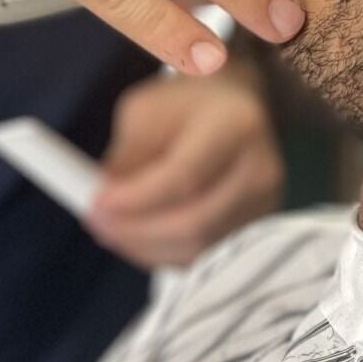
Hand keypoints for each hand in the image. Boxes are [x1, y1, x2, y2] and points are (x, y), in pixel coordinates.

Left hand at [85, 69, 284, 268]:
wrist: (235, 106)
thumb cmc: (186, 104)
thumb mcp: (145, 111)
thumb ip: (126, 157)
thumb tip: (105, 204)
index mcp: (235, 124)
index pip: (184, 177)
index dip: (137, 199)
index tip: (97, 204)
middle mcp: (261, 168)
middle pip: (194, 222)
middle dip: (136, 231)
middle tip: (97, 222)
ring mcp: (265, 203)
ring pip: (197, 248)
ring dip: (145, 247)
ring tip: (113, 229)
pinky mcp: (257, 227)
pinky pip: (203, 256)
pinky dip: (164, 254)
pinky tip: (140, 236)